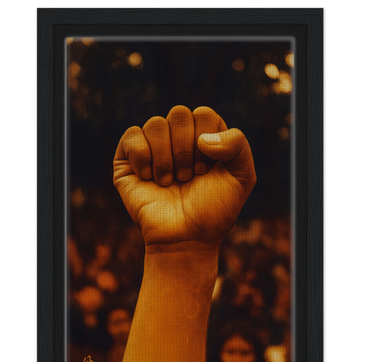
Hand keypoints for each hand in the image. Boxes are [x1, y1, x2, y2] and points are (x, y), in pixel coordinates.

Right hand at [113, 105, 255, 249]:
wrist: (185, 239)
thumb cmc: (214, 211)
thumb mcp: (242, 177)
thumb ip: (238, 144)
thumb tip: (202, 138)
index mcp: (204, 137)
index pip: (204, 114)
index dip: (206, 142)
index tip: (205, 171)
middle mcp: (178, 139)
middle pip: (179, 114)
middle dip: (185, 150)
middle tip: (188, 178)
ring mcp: (153, 148)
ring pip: (155, 124)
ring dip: (166, 158)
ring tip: (169, 182)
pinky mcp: (128, 160)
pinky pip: (132, 136)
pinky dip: (143, 157)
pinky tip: (148, 178)